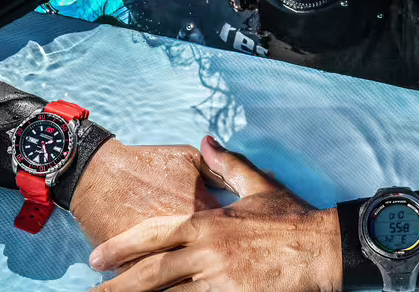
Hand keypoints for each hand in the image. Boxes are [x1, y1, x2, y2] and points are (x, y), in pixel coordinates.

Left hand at [87, 135, 342, 291]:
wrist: (326, 249)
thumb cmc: (293, 219)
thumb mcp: (258, 187)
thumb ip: (227, 166)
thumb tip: (206, 142)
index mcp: (207, 224)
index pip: (153, 235)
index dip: (121, 247)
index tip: (96, 259)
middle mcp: (207, 253)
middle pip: (151, 274)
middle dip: (118, 285)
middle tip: (92, 291)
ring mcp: (220, 281)